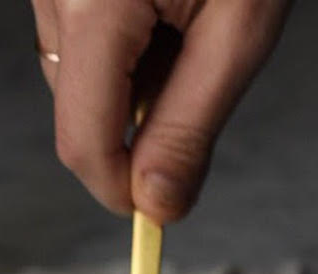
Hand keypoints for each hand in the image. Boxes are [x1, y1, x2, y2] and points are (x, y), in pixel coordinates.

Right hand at [30, 0, 291, 221]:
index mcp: (94, 9)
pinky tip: (164, 10)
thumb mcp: (241, 24)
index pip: (84, 144)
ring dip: (129, 88)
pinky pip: (76, 41)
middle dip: (133, 129)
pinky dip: (121, 50)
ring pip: (75, 82)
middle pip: (77, 116)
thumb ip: (193, 123)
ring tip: (188, 27)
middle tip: (200, 80)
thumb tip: (159, 206)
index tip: (158, 210)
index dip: (120, 189)